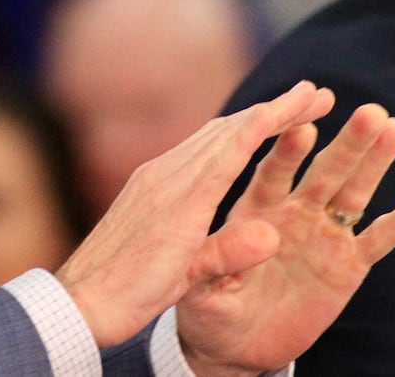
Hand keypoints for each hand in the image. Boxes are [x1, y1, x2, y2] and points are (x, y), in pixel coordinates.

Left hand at [54, 80, 334, 347]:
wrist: (79, 300)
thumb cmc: (131, 296)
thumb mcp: (183, 281)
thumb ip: (226, 254)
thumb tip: (274, 232)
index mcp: (180, 197)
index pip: (234, 145)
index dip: (273, 117)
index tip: (306, 97)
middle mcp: (165, 175)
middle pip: (227, 129)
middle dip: (273, 109)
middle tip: (316, 94)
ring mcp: (153, 175)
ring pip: (210, 134)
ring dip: (250, 118)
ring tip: (285, 108)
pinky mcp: (145, 183)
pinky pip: (193, 147)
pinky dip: (226, 135)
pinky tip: (236, 138)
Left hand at [174, 103, 394, 375]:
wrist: (235, 345)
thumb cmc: (210, 307)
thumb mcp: (201, 285)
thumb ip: (222, 258)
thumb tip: (262, 234)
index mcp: (254, 208)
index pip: (272, 171)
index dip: (287, 149)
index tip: (302, 125)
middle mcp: (294, 212)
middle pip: (323, 170)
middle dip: (346, 143)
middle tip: (370, 112)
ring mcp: (324, 234)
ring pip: (355, 192)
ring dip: (375, 161)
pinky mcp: (349, 265)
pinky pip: (381, 238)